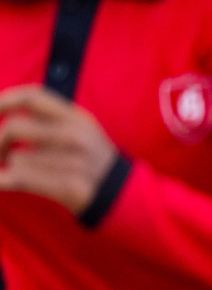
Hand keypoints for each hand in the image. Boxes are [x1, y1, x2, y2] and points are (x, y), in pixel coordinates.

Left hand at [0, 86, 120, 214]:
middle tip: (0, 153)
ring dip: (11, 167)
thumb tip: (3, 109)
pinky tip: (4, 180)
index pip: (32, 97)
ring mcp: (73, 161)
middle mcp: (75, 136)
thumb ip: (47, 118)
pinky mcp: (67, 185)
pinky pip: (20, 178)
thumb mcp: (79, 129)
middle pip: (14, 128)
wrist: (120, 193)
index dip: (3, 101)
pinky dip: (4, 180)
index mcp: (76, 117)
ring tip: (20, 172)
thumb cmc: (90, 159)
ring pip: (15, 158)